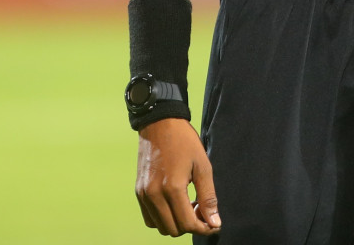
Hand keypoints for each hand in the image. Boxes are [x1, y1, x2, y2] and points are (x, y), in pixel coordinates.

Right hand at [135, 118, 220, 236]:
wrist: (159, 123)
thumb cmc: (184, 141)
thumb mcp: (203, 166)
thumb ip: (208, 197)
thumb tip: (214, 222)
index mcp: (172, 188)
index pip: (188, 224)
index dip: (204, 228)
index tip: (214, 223)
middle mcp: (154, 194)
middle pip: (173, 230)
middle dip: (190, 225)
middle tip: (200, 209)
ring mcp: (144, 194)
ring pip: (160, 227)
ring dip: (176, 223)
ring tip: (188, 205)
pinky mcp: (138, 191)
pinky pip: (149, 218)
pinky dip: (163, 218)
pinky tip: (174, 204)